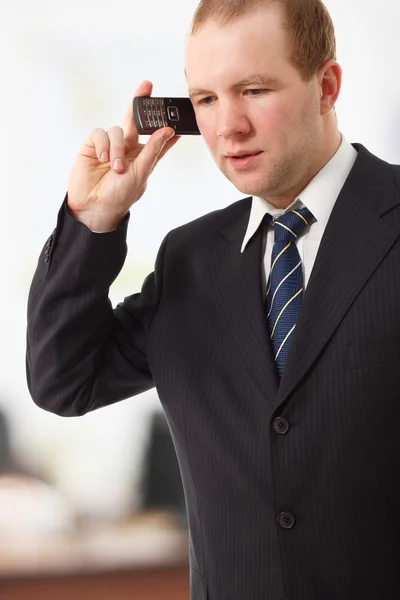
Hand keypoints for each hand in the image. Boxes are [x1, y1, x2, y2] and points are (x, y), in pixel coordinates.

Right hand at [67, 81, 179, 231]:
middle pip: (136, 121)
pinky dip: (103, 146)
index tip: (178, 113)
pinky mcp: (93, 145)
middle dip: (140, 103)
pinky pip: (100, 133)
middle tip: (147, 86)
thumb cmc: (119, 196)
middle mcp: (127, 149)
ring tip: (115, 167)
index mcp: (143, 157)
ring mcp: (110, 146)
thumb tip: (167, 130)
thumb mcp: (140, 173)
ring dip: (117, 148)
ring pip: (117, 130)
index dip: (166, 127)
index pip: (157, 138)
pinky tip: (102, 160)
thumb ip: (152, 150)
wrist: (94, 207)